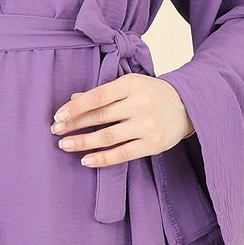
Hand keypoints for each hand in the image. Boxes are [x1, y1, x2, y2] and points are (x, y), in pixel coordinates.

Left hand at [50, 75, 194, 167]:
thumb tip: (72, 99)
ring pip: (108, 137)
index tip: (58, 115)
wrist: (187, 105)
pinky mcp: (153, 144)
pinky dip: (102, 159)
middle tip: (55, 131)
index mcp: (131, 85)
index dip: (75, 107)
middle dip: (74, 125)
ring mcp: (147, 126)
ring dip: (82, 142)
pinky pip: (122, 154)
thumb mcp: (129, 84)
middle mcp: (139, 104)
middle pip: (99, 117)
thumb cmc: (152, 93)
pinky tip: (85, 160)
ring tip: (65, 145)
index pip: (97, 96)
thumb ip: (102, 93)